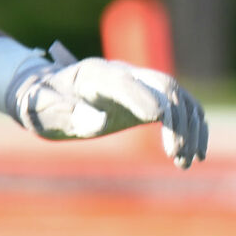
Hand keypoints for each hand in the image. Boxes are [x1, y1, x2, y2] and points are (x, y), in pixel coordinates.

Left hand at [8, 44, 208, 168]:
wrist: (49, 97)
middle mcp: (123, 72)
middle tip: (174, 154)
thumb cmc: (43, 106)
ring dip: (189, 128)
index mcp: (93, 73)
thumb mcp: (43, 111)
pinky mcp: (149, 99)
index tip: (157, 119)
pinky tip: (191, 156)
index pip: (123, 82)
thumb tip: (97, 121)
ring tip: (183, 162)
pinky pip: (181, 108)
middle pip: (163, 86)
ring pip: (179, 98)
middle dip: (175, 118)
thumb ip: (66, 113)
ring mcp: (140, 84)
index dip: (140, 97)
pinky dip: (192, 129)